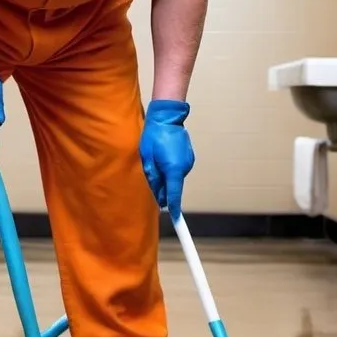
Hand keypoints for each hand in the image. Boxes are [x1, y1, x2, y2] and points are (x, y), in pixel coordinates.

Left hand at [139, 99, 194, 219]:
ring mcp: (188, 162)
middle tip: (153, 183)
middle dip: (164, 189)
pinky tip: (164, 158)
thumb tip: (157, 192)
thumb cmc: (153, 136)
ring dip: (167, 176)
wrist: (167, 118)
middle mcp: (184, 167)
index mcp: (173, 169)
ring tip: (157, 163)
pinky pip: (179, 169)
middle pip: (174, 186)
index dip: (174, 208)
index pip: (174, 195)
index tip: (175, 218)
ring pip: (176, 177)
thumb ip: (153, 177)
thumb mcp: (147, 158)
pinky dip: (172, 169)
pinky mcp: (189, 157)